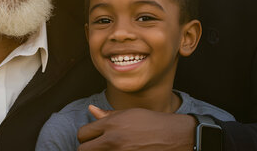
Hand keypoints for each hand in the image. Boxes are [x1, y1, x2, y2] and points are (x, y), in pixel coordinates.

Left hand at [77, 105, 195, 150]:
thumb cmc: (152, 123)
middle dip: (88, 148)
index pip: (82, 133)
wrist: (174, 137)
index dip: (86, 136)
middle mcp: (113, 139)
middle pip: (83, 150)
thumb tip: (91, 109)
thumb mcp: (129, 114)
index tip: (93, 137)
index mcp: (111, 124)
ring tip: (111, 148)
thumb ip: (107, 115)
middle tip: (97, 146)